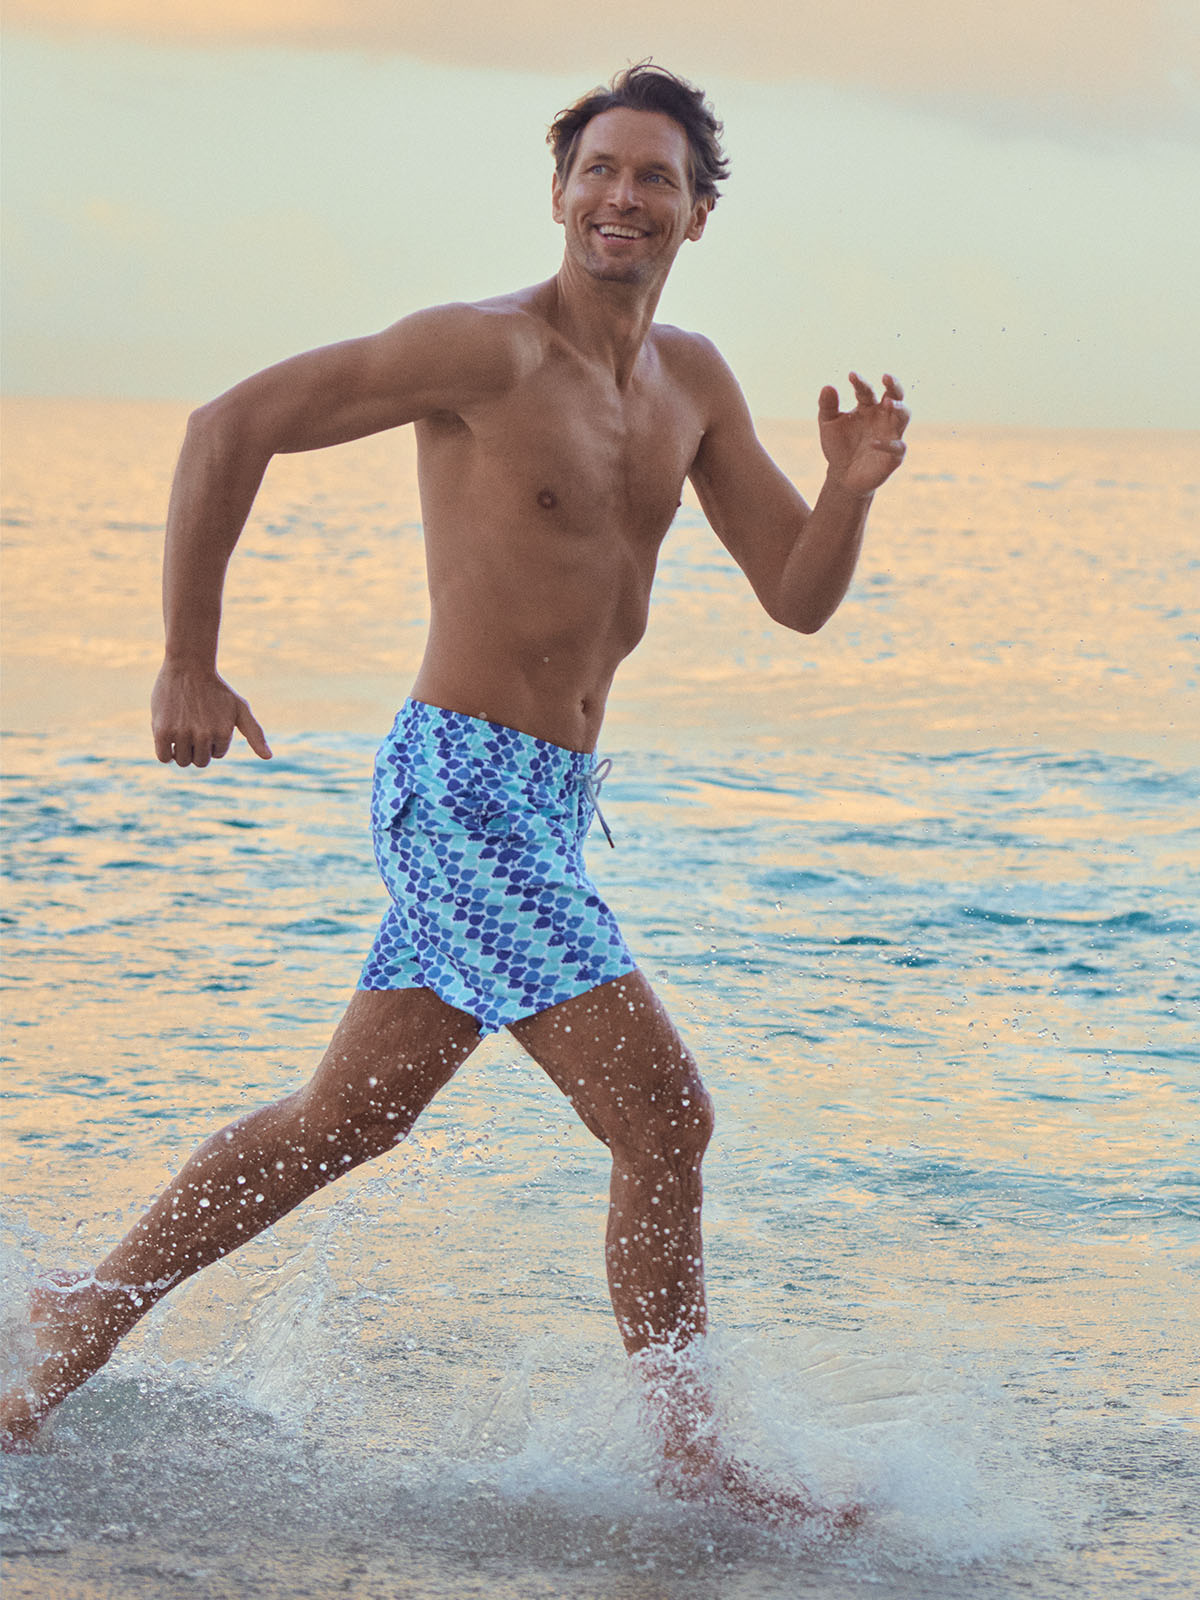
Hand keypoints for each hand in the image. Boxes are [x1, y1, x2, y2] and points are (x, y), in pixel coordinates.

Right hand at [151, 662, 270, 766]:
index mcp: (223, 733)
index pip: (216, 754)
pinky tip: (168, 737)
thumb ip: (255, 734)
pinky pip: (162, 758)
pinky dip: (165, 753)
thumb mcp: (240, 708)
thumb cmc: (216, 689)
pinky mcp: (162, 731)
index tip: (208, 721)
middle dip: (197, 749)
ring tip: (181, 729)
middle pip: (199, 762)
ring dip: (181, 750)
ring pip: (181, 761)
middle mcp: (203, 735)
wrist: (189, 667)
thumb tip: (269, 757)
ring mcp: (182, 733)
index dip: (212, 740)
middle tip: (193, 726)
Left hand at [818, 372, 908, 495]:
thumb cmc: (838, 446)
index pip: (866, 390)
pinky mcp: (894, 455)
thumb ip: (827, 406)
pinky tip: (873, 443)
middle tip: (886, 377)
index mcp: (867, 406)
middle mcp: (883, 417)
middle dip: (894, 385)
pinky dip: (888, 444)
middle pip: (895, 395)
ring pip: (904, 416)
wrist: (842, 475)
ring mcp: (891, 434)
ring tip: (889, 403)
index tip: (851, 376)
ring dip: (899, 408)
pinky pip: (897, 447)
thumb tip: (827, 386)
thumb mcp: (828, 424)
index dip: (860, 382)